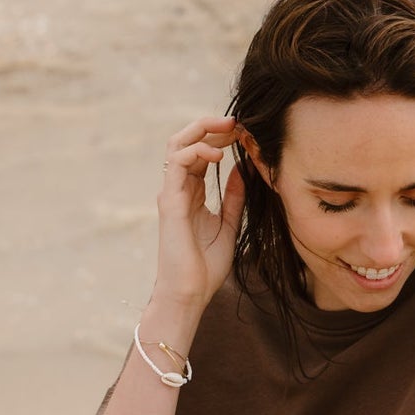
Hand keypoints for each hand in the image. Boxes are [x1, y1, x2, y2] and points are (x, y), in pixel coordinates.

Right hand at [154, 116, 245, 310]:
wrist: (190, 293)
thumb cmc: (206, 267)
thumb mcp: (228, 225)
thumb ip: (234, 198)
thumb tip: (242, 170)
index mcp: (191, 193)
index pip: (200, 153)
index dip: (220, 137)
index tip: (244, 133)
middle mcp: (178, 189)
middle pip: (186, 141)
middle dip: (210, 125)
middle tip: (237, 121)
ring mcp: (171, 193)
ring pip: (177, 144)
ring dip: (203, 131)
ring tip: (230, 129)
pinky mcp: (169, 201)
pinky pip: (177, 163)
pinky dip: (197, 151)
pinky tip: (219, 154)